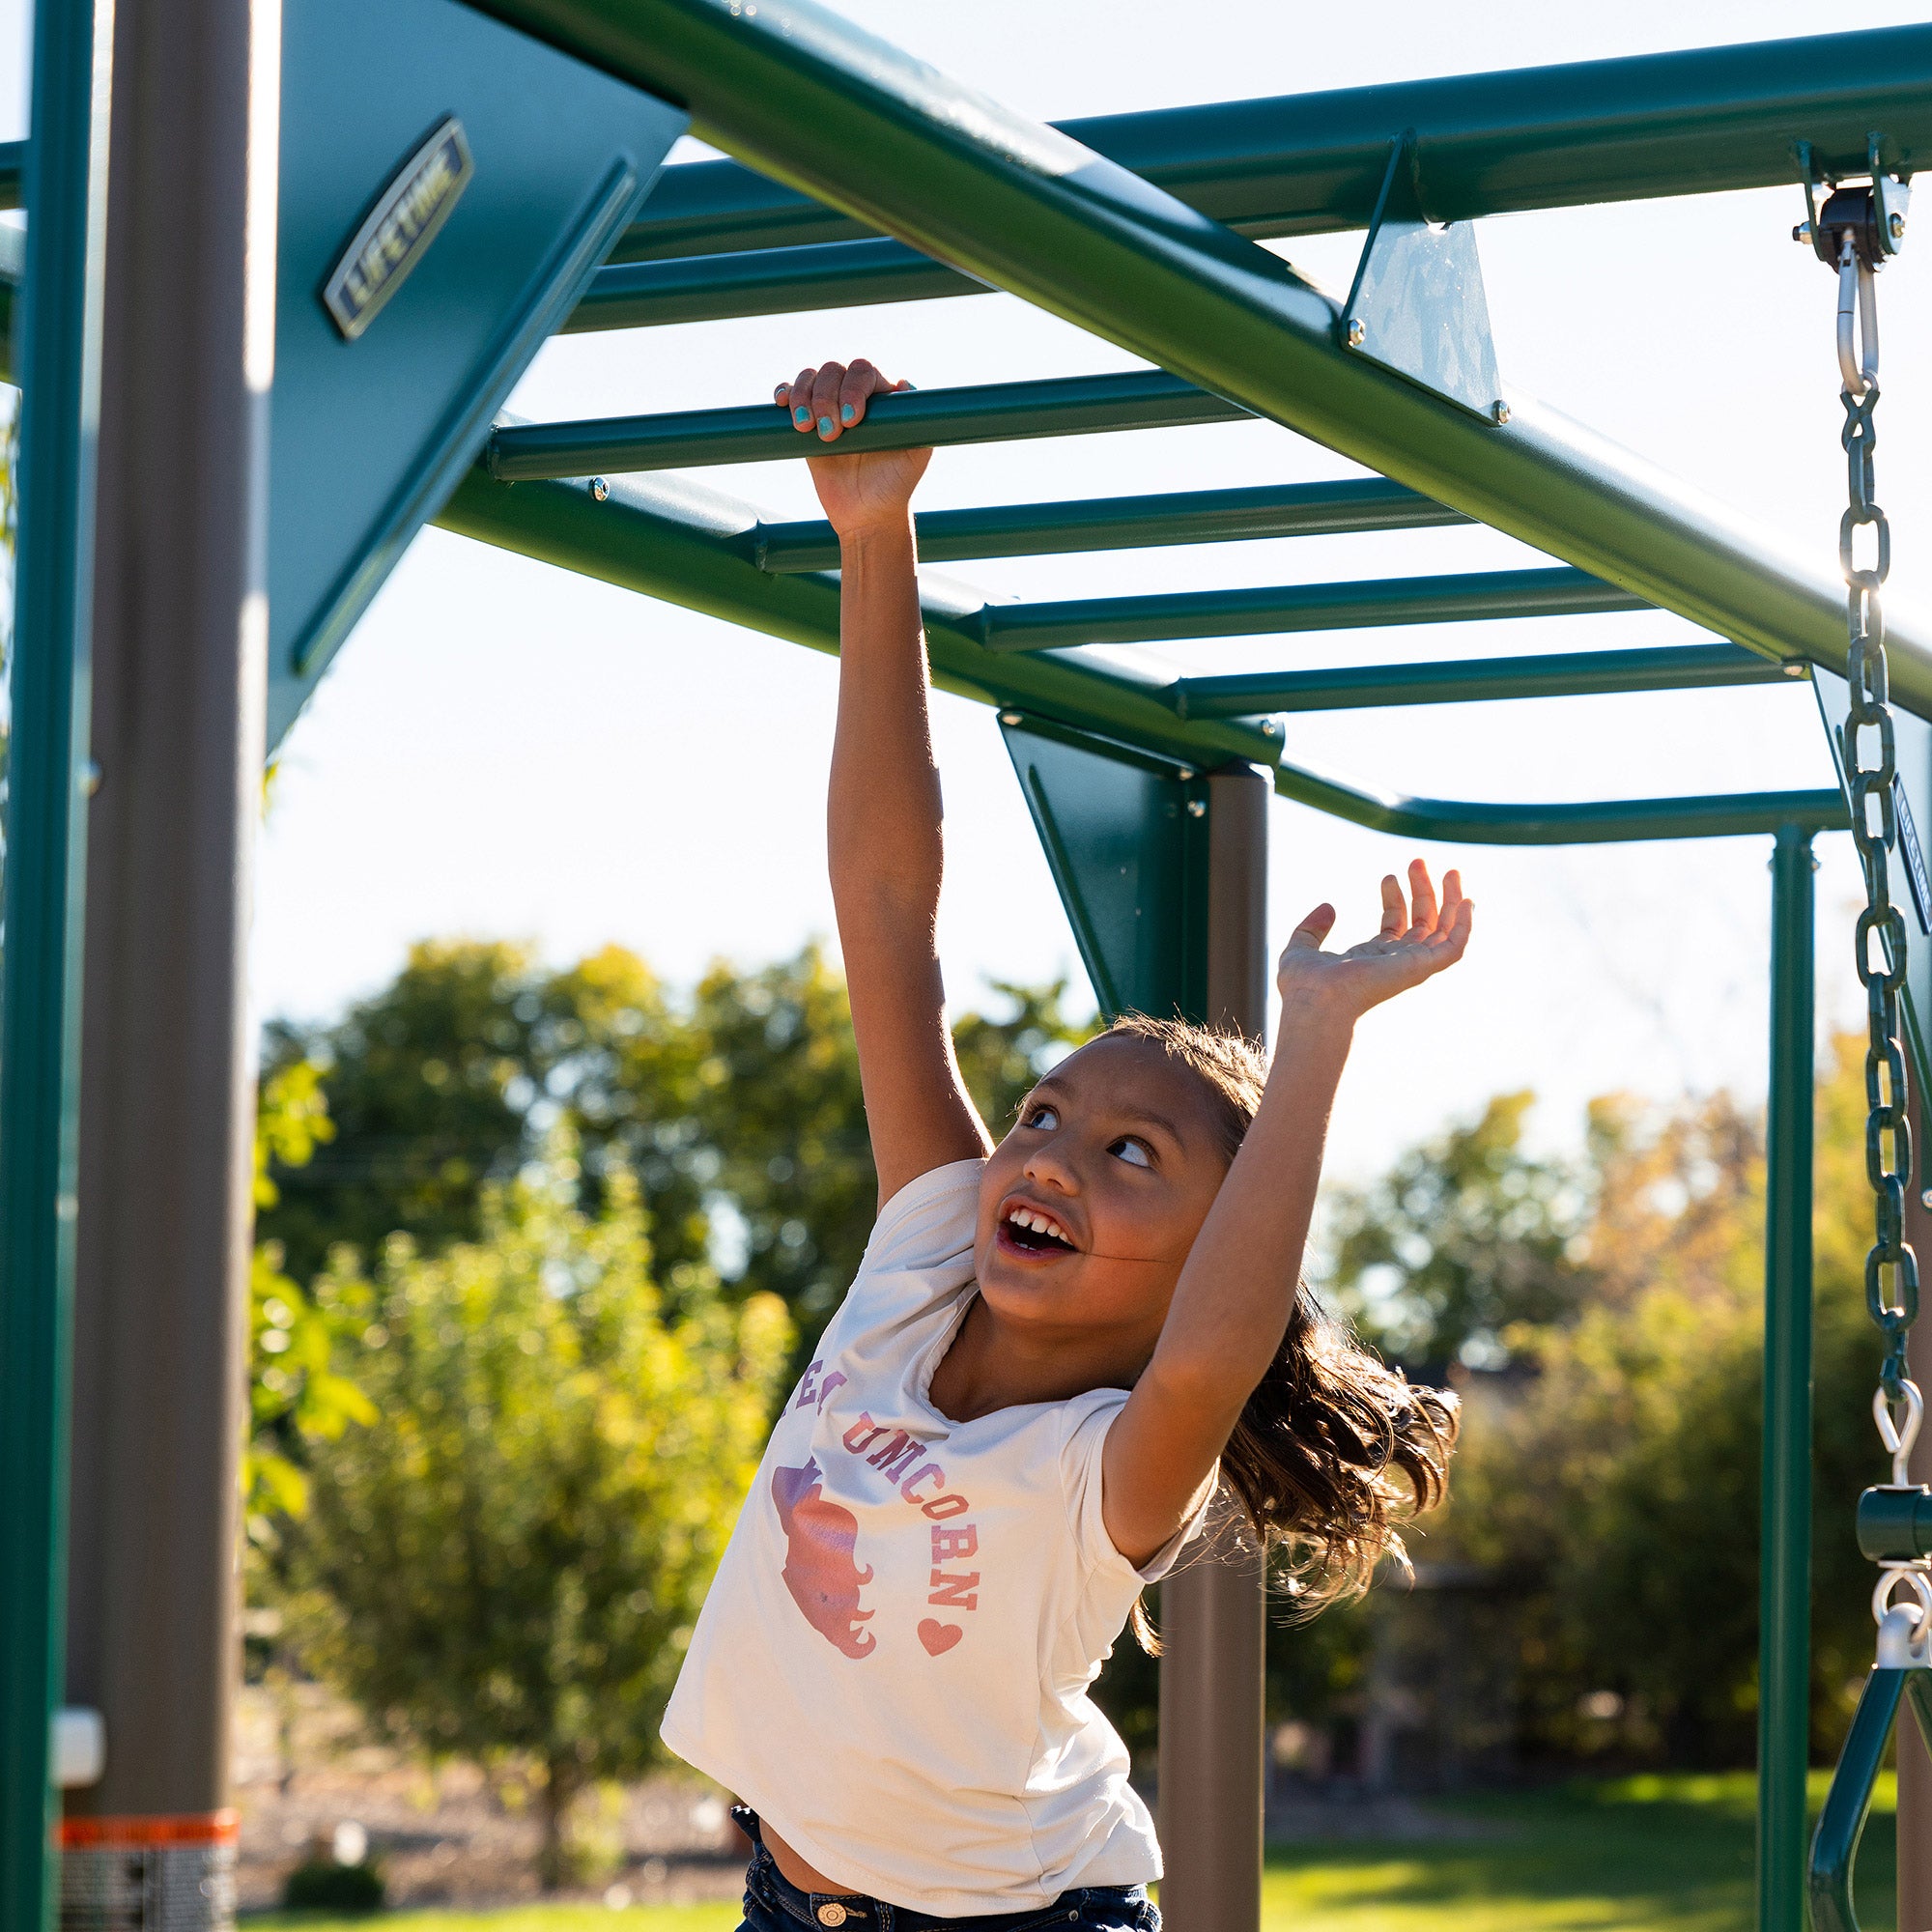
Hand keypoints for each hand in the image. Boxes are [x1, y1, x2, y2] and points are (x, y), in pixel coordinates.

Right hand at [776, 359, 931, 540]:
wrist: (867, 514)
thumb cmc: (896, 484)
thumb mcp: (917, 456)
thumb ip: (919, 422)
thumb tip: (903, 384)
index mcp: (882, 396)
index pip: (864, 372)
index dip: (853, 388)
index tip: (852, 421)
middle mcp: (855, 394)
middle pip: (833, 370)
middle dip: (826, 398)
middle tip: (831, 434)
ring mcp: (829, 405)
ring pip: (809, 378)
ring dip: (803, 397)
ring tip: (806, 428)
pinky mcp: (807, 421)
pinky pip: (790, 393)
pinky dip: (784, 392)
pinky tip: (783, 404)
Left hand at [1275, 860, 1472, 1023]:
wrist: (1316, 1000)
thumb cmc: (1305, 985)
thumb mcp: (1301, 948)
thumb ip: (1311, 928)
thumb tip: (1328, 906)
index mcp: (1372, 959)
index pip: (1395, 925)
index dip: (1396, 898)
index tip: (1388, 876)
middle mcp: (1395, 963)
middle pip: (1421, 923)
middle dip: (1423, 890)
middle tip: (1418, 861)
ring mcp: (1410, 966)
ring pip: (1442, 930)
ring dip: (1449, 900)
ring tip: (1452, 871)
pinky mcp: (1421, 967)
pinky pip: (1454, 946)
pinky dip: (1464, 925)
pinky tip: (1468, 900)